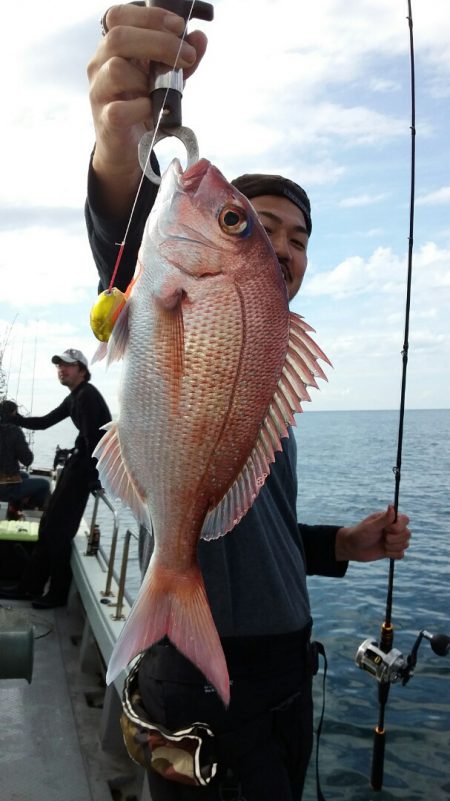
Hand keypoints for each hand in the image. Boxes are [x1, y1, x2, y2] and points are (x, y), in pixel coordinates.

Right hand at [87, 4, 207, 216]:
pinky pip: (121, 109)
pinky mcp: (106, 120)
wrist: (127, 149)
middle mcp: (100, 65)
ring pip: (116, 69)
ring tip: (163, 91)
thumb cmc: (142, 107)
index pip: (119, 17)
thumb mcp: (165, 79)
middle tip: (185, 56)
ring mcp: (99, 93)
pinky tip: (154, 110)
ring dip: (148, 79)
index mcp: (113, 48)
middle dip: (158, 42)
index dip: (149, 17)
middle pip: (118, 37)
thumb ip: (182, 59)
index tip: (179, 27)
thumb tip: (200, 39)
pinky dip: (143, 108)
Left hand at [335, 504, 410, 562]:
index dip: (399, 526)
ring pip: (405, 545)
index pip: (405, 520)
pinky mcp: (393, 551)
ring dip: (393, 547)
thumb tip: (392, 505)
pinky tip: (384, 552)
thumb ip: (384, 519)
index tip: (386, 529)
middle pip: (407, 534)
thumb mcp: (371, 526)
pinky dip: (392, 554)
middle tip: (384, 538)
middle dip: (395, 538)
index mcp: (390, 519)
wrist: (353, 547)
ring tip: (382, 544)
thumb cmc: (360, 533)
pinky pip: (401, 555)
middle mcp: (394, 529)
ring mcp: (394, 540)